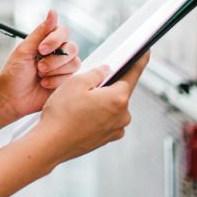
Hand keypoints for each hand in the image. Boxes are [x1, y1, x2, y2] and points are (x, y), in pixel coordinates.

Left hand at [0, 8, 80, 127]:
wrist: (11, 99)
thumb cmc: (13, 73)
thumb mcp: (24, 49)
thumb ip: (41, 31)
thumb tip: (53, 11)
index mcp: (46, 42)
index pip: (63, 31)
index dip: (55, 39)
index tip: (41, 49)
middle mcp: (56, 53)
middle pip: (72, 47)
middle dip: (55, 59)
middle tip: (39, 67)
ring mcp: (62, 68)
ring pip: (74, 63)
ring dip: (55, 71)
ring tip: (40, 76)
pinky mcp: (65, 83)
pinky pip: (71, 78)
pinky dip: (56, 82)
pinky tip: (44, 84)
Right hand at [32, 51, 149, 163]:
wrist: (50, 144)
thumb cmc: (61, 115)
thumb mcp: (75, 82)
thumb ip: (95, 73)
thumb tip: (105, 70)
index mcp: (118, 99)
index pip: (133, 74)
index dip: (139, 61)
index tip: (145, 52)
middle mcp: (122, 116)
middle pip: (119, 92)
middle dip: (107, 85)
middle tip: (87, 85)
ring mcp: (115, 130)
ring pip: (112, 107)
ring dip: (101, 102)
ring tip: (79, 104)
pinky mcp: (106, 139)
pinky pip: (106, 120)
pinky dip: (97, 115)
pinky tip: (80, 115)